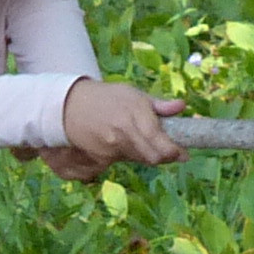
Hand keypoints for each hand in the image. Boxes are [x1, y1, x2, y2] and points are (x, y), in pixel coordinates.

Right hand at [57, 81, 186, 167]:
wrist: (70, 107)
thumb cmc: (107, 98)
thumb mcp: (133, 94)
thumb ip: (158, 105)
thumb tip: (182, 106)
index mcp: (135, 114)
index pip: (161, 143)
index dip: (176, 152)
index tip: (183, 153)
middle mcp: (125, 133)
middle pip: (154, 157)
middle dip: (165, 157)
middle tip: (171, 152)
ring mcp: (112, 148)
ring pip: (140, 159)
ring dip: (147, 154)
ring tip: (141, 139)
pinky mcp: (103, 158)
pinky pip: (124, 160)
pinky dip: (129, 154)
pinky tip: (123, 141)